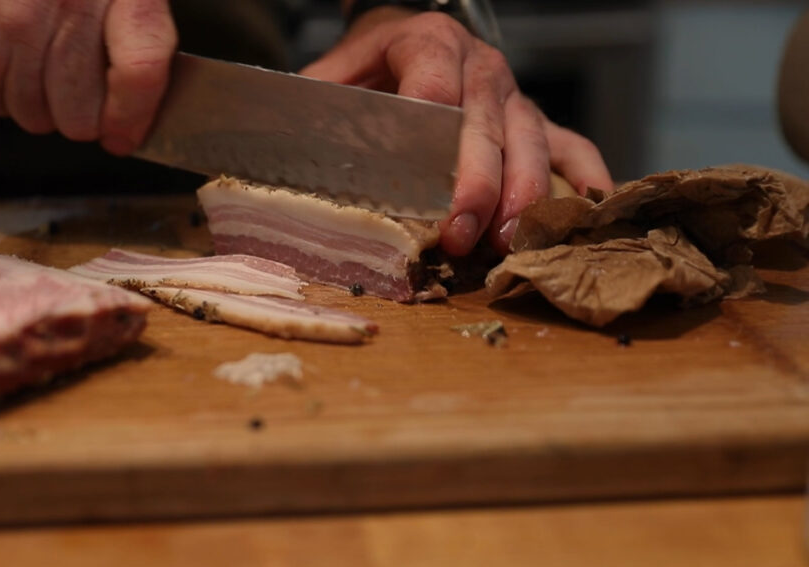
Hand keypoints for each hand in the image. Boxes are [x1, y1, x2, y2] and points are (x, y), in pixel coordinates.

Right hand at [0, 0, 176, 154]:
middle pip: (82, 116)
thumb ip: (138, 38)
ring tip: (25, 50)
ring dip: (34, 99)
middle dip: (77, 111)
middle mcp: (67, 5)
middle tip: (64, 75)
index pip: (140, 70)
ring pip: (37, 118)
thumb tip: (132, 117)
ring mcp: (13, 27)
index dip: (134, 116)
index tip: (124, 135)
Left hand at [302, 8, 613, 255]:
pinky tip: (581, 213)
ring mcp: (514, 95)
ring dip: (522, 194)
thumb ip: (316, 100)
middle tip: (460, 233)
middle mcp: (480, 68)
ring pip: (532, 141)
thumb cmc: (374, 64)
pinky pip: (571, 145)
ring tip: (506, 241)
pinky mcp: (536, 118)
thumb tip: (274, 141)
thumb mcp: (339, 69)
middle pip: (485, 125)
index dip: (432, 125)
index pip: (434, 81)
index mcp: (428, 43)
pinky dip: (584, 177)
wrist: (417, 34)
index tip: (423, 172)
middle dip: (477, 183)